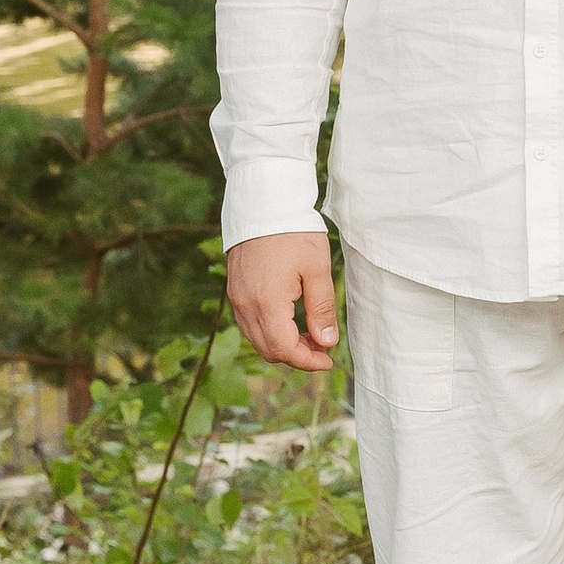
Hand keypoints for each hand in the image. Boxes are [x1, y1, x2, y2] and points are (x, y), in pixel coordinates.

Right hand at [227, 229, 339, 371]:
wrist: (263, 203)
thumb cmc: (294, 233)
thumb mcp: (317, 269)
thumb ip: (321, 309)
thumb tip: (327, 342)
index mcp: (267, 303)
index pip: (284, 349)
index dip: (308, 361)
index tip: (328, 360)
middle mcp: (246, 306)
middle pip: (269, 350)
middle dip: (297, 355)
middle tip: (323, 347)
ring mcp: (237, 299)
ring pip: (258, 339)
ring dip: (283, 345)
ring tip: (310, 334)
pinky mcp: (235, 291)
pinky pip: (250, 324)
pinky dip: (270, 331)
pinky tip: (290, 320)